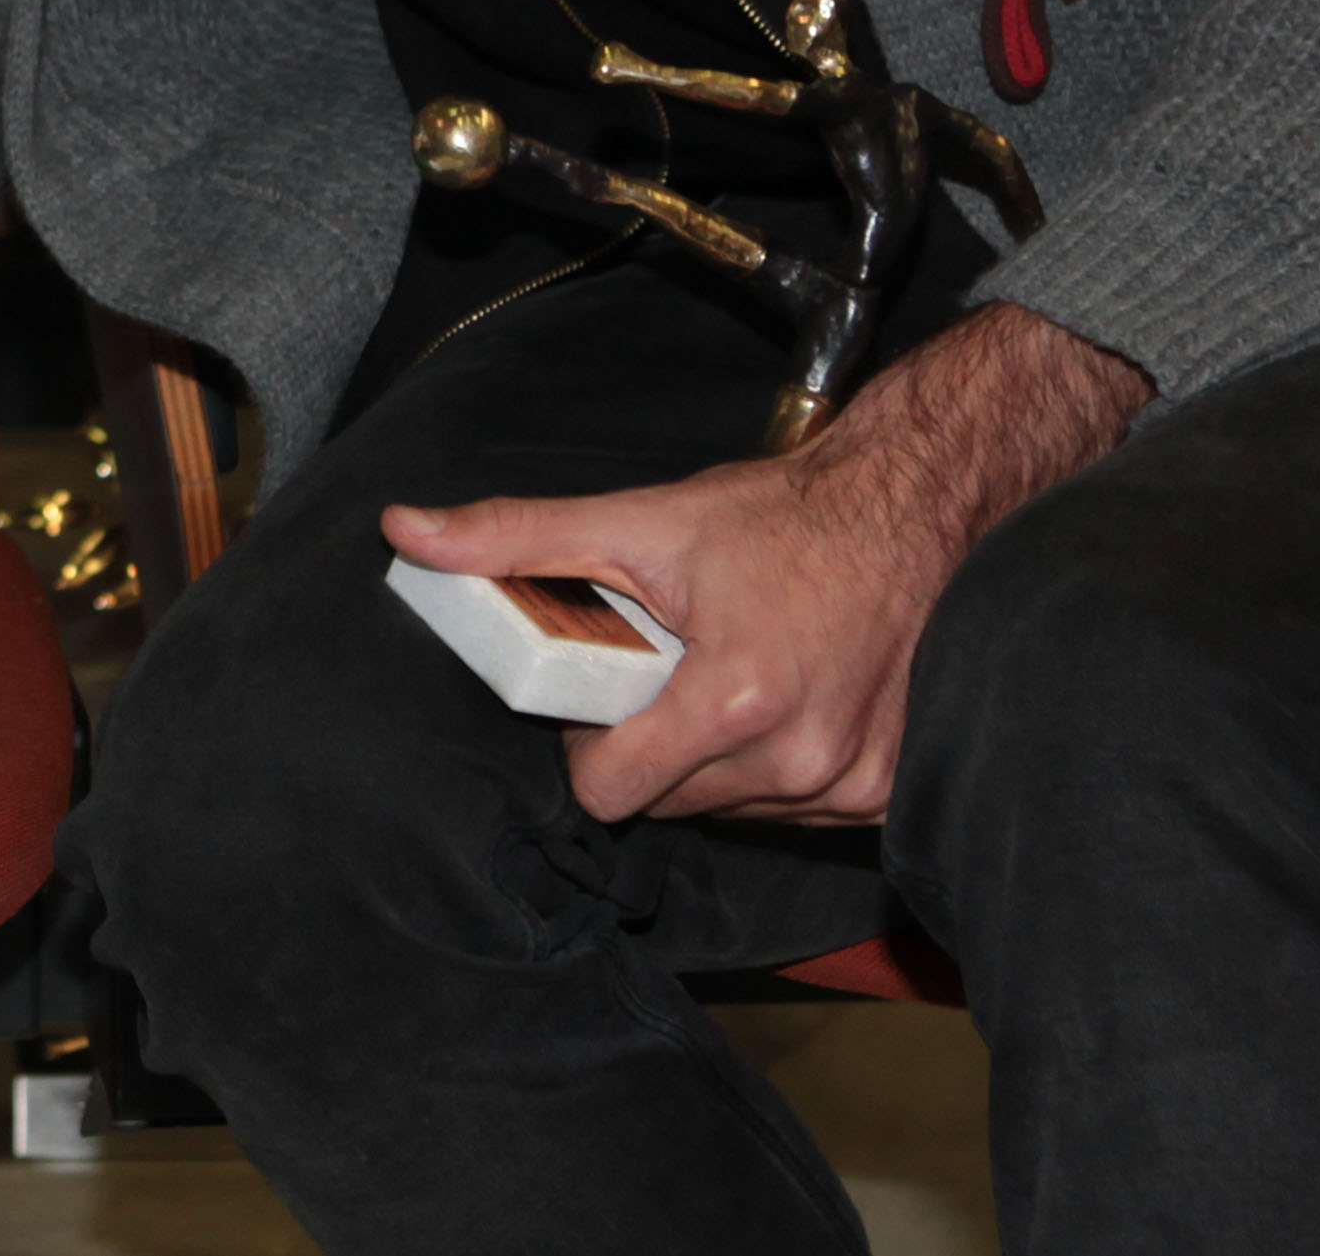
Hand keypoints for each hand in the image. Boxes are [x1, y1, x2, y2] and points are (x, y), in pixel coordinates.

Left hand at [382, 304, 1145, 826]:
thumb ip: (519, 535)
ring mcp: (848, 784)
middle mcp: (797, 760)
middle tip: (677, 666)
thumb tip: (406, 533)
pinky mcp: (884, 793)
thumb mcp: (640, 519)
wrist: (913, 508)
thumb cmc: (779, 516)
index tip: (612, 687)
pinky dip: (778, 767)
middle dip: (656, 745)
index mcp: (731, 701)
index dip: (592, 742)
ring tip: (736, 673)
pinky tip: (789, 698)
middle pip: (669, 802)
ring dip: (717, 761)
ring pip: (731, 811)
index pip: (609, 791)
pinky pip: (794, 810)